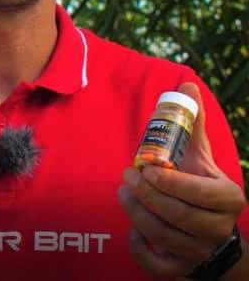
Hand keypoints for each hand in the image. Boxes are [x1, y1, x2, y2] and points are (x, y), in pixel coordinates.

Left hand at [118, 82, 246, 277]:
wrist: (214, 235)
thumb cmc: (203, 189)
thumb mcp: (202, 159)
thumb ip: (193, 126)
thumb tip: (185, 85)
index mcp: (226, 198)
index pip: (198, 193)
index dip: (170, 182)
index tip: (145, 168)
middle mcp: (217, 228)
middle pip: (178, 216)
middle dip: (147, 195)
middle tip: (126, 177)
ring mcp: (200, 251)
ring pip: (164, 237)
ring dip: (137, 214)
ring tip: (122, 193)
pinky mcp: (181, 269)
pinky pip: (157, 267)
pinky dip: (140, 250)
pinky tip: (131, 232)